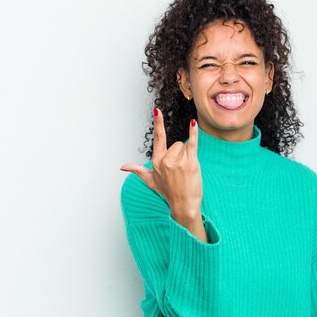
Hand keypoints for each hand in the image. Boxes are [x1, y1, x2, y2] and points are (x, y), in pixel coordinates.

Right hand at [120, 108, 206, 241]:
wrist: (184, 206)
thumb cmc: (168, 193)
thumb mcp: (150, 181)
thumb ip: (138, 170)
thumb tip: (123, 167)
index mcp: (156, 161)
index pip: (158, 138)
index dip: (158, 123)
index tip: (157, 110)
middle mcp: (166, 160)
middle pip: (176, 144)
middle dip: (180, 154)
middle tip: (181, 171)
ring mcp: (178, 161)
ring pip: (185, 147)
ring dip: (188, 156)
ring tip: (186, 172)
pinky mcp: (190, 162)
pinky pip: (192, 143)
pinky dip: (193, 134)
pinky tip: (193, 124)